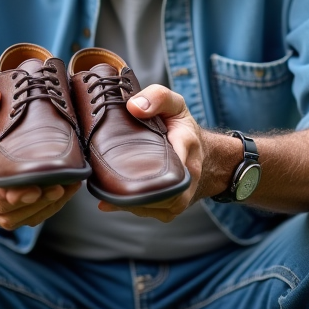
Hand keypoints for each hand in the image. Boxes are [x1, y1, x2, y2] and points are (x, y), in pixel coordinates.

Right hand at [0, 86, 79, 230]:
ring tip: (66, 189)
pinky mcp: (1, 218)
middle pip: (5, 204)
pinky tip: (62, 197)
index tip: (35, 184)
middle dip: (34, 198)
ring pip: (16, 217)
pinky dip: (45, 212)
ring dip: (43, 207)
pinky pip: (23, 221)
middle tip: (60, 186)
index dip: (11, 189)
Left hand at [94, 84, 209, 222]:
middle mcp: (187, 176)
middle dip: (125, 185)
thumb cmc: (184, 130)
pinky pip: (146, 211)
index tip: (117, 161)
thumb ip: (157, 97)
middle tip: (101, 176)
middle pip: (152, 190)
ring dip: (123, 198)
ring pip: (145, 205)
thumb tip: (133, 107)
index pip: (166, 157)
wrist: (207, 158)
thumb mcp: (175, 105)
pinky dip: (127, 206)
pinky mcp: (171, 210)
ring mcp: (180, 197)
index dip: (139, 163)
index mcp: (186, 145)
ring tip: (104, 185)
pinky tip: (111, 197)